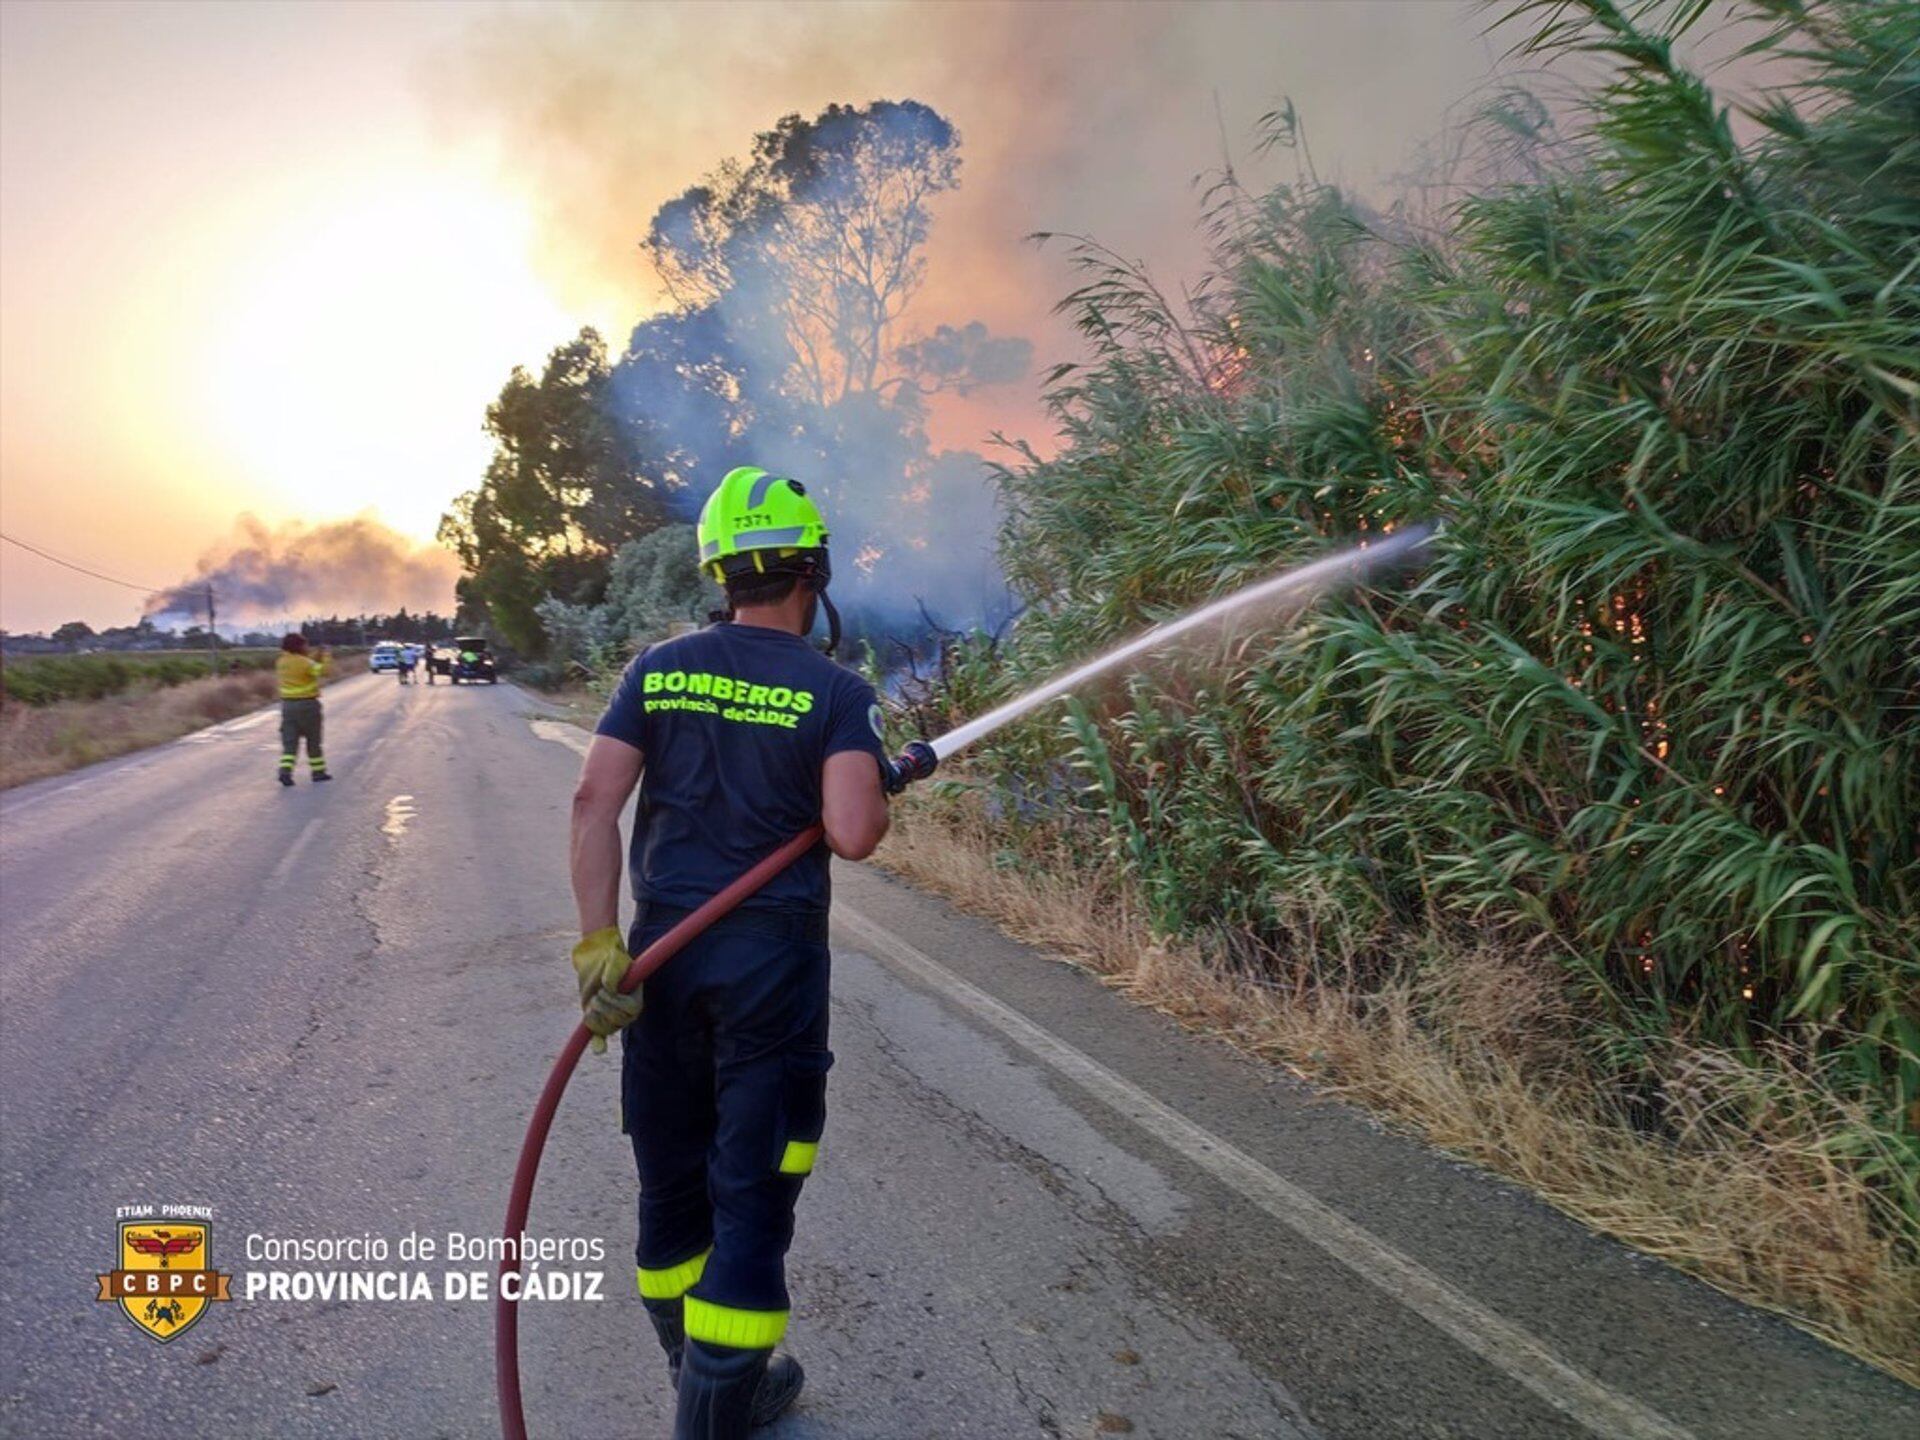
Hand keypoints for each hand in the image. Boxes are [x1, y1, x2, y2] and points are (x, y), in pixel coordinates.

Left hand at [571, 927, 641, 1053]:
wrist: (598, 961)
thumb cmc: (611, 960)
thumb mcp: (615, 961)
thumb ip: (613, 973)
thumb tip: (607, 988)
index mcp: (636, 1000)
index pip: (629, 1009)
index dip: (615, 1001)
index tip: (605, 989)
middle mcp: (627, 1013)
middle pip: (616, 1019)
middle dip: (602, 1005)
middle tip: (598, 992)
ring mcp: (613, 1019)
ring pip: (605, 1027)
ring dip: (594, 1013)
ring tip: (593, 999)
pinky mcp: (599, 1022)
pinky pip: (600, 1036)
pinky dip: (599, 1044)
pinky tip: (599, 1050)